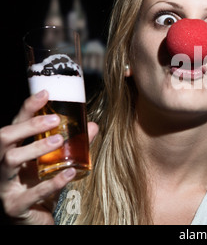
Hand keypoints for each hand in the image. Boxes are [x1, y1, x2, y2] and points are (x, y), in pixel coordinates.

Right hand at [0, 90, 97, 224]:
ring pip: (9, 161)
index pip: (16, 123)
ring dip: (35, 148)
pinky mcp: (14, 205)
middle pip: (4, 138)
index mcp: (14, 150)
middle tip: (55, 121)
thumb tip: (92, 125)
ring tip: (60, 141)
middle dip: (28, 126)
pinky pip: (30, 194)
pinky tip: (69, 173)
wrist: (34, 220)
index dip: (29, 107)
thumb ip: (74, 144)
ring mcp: (5, 186)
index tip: (46, 93)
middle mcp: (3, 165)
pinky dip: (51, 183)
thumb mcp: (57, 162)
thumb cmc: (41, 185)